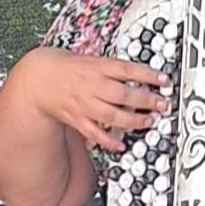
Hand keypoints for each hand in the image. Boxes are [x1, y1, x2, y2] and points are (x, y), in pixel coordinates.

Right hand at [20, 46, 170, 153]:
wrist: (40, 79)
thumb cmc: (70, 68)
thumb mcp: (93, 60)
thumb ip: (115, 70)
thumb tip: (143, 77)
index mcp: (97, 67)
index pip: (126, 69)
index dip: (148, 75)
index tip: (164, 80)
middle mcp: (91, 86)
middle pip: (122, 94)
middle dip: (145, 101)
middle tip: (162, 104)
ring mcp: (84, 104)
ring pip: (111, 115)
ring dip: (133, 121)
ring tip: (149, 121)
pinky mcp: (77, 119)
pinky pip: (94, 133)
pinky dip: (108, 141)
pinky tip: (121, 145)